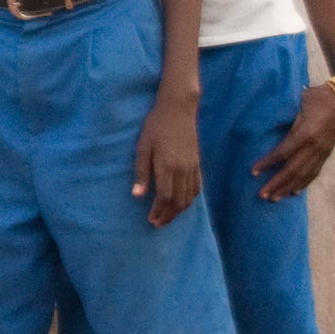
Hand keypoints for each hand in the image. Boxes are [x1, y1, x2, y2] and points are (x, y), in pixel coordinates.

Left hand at [132, 97, 201, 226]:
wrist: (178, 109)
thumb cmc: (156, 126)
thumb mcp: (143, 146)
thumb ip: (141, 172)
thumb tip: (137, 195)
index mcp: (167, 166)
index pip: (164, 197)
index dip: (158, 211)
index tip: (151, 220)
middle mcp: (182, 170)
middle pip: (178, 201)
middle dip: (168, 215)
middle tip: (158, 224)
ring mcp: (192, 167)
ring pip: (189, 197)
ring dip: (179, 210)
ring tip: (168, 217)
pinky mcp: (197, 163)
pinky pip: (197, 187)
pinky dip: (190, 199)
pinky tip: (182, 203)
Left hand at [251, 83, 334, 198]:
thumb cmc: (317, 96)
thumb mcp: (299, 102)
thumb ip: (285, 114)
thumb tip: (264, 120)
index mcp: (306, 132)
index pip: (283, 152)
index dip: (268, 163)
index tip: (253, 172)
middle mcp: (314, 145)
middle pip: (293, 169)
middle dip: (276, 184)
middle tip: (261, 195)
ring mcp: (322, 151)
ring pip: (304, 175)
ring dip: (288, 188)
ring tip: (274, 198)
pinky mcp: (327, 154)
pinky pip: (314, 172)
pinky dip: (303, 183)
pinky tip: (293, 192)